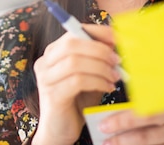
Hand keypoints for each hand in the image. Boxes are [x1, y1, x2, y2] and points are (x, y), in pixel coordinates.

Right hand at [31, 24, 121, 144]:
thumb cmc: (78, 101)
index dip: (97, 32)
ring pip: (75, 62)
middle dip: (99, 49)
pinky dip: (97, 82)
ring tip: (114, 76)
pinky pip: (77, 81)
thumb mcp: (90, 74)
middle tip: (117, 60)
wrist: (61, 131)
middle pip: (72, 44)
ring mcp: (46, 78)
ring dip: (100, 67)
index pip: (73, 32)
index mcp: (53, 52)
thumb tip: (118, 42)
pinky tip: (108, 87)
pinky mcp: (52, 95)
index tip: (118, 39)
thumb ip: (98, 58)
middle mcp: (45, 62)